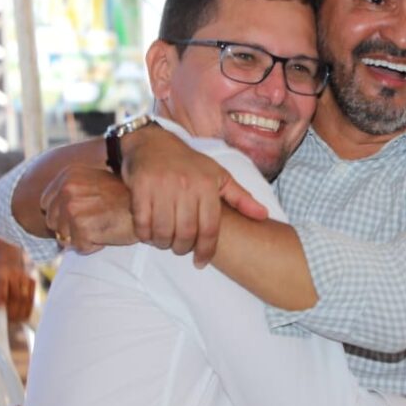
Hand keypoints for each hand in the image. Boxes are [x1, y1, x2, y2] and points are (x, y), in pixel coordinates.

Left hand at [0, 253, 35, 321]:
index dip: (1, 295)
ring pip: (25, 296)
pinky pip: (32, 295)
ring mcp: (24, 277)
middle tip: (8, 320)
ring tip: (17, 320)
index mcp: (0, 271)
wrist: (5, 259)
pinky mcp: (31, 280)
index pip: (2, 282)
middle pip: (15, 293)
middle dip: (13, 308)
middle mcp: (14, 273)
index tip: (0, 307)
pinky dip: (29, 307)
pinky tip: (25, 316)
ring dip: (22, 310)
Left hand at [40, 165, 136, 253]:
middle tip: (96, 220)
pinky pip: (79, 248)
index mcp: (68, 175)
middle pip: (52, 223)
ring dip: (82, 237)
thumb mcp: (94, 182)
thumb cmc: (123, 197)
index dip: (61, 214)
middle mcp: (67, 189)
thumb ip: (72, 190)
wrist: (147, 205)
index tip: (82, 214)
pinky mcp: (82, 228)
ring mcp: (73, 209)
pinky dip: (93, 246)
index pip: (46, 204)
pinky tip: (107, 232)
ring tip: (102, 224)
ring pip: (64, 238)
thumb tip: (49, 212)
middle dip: (70, 228)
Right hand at [121, 125, 267, 265]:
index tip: (200, 261)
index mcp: (208, 185)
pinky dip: (144, 234)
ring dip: (162, 243)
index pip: (210, 228)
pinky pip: (142, 221)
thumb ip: (241, 198)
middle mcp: (187, 185)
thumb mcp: (219, 176)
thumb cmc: (189, 163)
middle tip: (180, 248)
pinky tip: (149, 233)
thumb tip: (264, 215)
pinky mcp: (141, 187)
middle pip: (186, 233)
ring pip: (163, 230)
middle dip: (182, 248)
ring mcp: (162, 186)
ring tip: (164, 242)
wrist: (153, 143)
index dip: (206, 250)